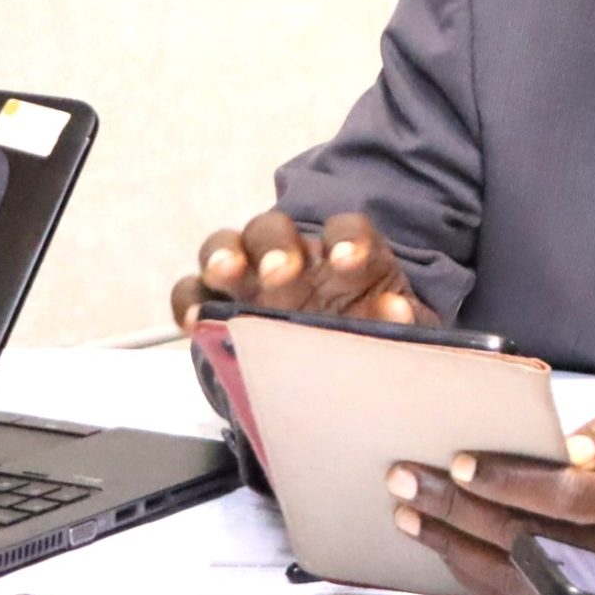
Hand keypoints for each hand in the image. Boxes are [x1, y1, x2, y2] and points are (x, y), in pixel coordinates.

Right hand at [172, 209, 430, 328]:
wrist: (334, 365)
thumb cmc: (367, 334)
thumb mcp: (397, 331)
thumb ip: (404, 322)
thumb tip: (396, 312)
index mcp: (345, 259)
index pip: (348, 231)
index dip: (348, 240)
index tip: (348, 260)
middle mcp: (295, 257)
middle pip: (276, 230)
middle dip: (277, 245)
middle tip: (281, 270)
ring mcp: (251, 276)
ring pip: (229, 246)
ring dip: (225, 256)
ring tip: (225, 273)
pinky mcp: (218, 304)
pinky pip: (194, 291)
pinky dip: (191, 300)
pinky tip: (196, 319)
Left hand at [389, 393, 594, 594]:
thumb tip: (572, 448)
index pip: (569, 496)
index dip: (513, 481)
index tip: (463, 462)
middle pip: (526, 536)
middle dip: (458, 506)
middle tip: (407, 476)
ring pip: (511, 575)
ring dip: (450, 542)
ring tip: (406, 510)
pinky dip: (469, 571)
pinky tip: (439, 544)